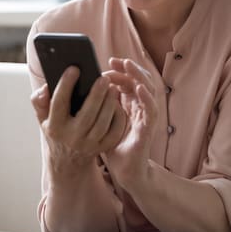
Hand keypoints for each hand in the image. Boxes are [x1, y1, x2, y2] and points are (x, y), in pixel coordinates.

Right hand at [31, 66, 126, 173]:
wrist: (68, 160)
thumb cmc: (57, 129)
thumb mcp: (42, 117)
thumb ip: (39, 100)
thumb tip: (45, 88)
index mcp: (55, 127)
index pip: (59, 103)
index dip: (65, 85)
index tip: (74, 68)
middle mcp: (72, 137)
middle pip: (87, 115)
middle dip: (96, 95)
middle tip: (103, 78)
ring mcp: (89, 145)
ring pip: (103, 124)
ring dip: (109, 104)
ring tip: (112, 87)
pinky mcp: (103, 147)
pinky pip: (114, 131)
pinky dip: (118, 117)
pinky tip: (117, 103)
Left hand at [103, 58, 159, 188]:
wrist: (125, 171)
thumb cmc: (112, 145)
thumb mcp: (100, 121)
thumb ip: (94, 105)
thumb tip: (79, 86)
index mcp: (129, 104)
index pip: (129, 80)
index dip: (121, 69)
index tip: (109, 61)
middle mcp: (140, 107)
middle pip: (139, 80)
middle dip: (129, 68)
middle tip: (116, 60)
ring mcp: (146, 116)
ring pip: (148, 89)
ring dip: (139, 76)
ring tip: (128, 65)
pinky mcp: (149, 128)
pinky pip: (151, 109)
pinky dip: (147, 97)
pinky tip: (138, 88)